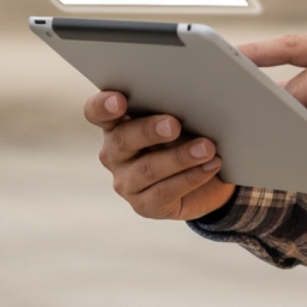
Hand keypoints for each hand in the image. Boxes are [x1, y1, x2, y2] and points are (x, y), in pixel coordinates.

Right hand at [83, 90, 236, 220]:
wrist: (204, 181)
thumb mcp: (178, 121)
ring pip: (147, 169)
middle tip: (174, 125)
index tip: (119, 101)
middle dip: (149, 131)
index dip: (103, 106)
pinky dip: (191, 177)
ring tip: (207, 148)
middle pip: (122, 140)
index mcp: (116, 124)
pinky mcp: (144, 205)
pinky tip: (210, 165)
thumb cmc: (185, 139)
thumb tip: (191, 104)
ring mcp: (126, 182)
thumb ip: (172, 111)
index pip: (96, 112)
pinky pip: (165, 192)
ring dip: (180, 157)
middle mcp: (114, 153)